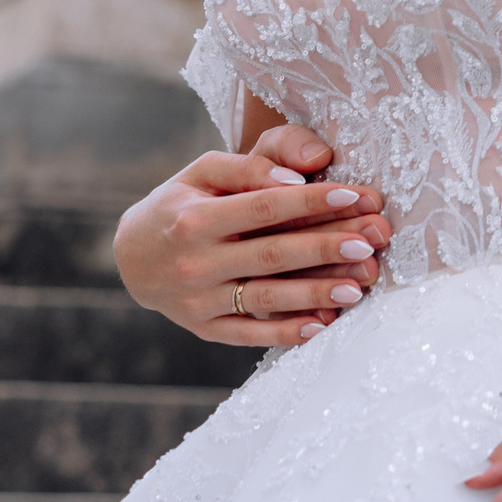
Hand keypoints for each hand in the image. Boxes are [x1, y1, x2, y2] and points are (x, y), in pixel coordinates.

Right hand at [112, 124, 392, 346]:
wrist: (132, 255)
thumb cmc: (181, 203)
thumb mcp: (203, 172)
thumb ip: (248, 167)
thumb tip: (296, 178)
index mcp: (195, 218)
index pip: (264, 207)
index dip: (310, 201)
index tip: (355, 194)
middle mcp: (196, 262)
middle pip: (270, 255)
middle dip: (324, 249)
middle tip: (369, 243)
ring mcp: (198, 301)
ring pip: (264, 298)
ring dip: (313, 295)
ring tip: (357, 288)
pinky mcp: (204, 329)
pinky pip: (249, 334)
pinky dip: (286, 333)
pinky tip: (322, 327)